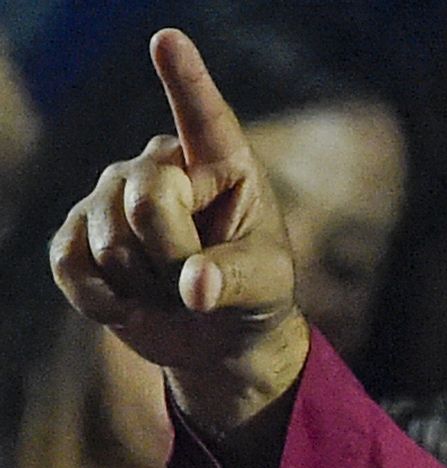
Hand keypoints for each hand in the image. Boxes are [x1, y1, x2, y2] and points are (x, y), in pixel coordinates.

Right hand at [49, 29, 306, 434]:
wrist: (216, 337)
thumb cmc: (254, 294)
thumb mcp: (264, 286)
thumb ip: (234, 279)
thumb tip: (195, 287)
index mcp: (222, 162)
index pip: (203, 116)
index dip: (184, 79)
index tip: (168, 40)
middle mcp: (161, 165)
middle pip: (148, 200)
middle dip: (173, 255)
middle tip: (199, 279)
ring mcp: (112, 194)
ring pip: (110, 240)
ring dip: (146, 285)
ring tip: (171, 290)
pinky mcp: (79, 233)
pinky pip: (71, 263)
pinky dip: (100, 298)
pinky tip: (127, 308)